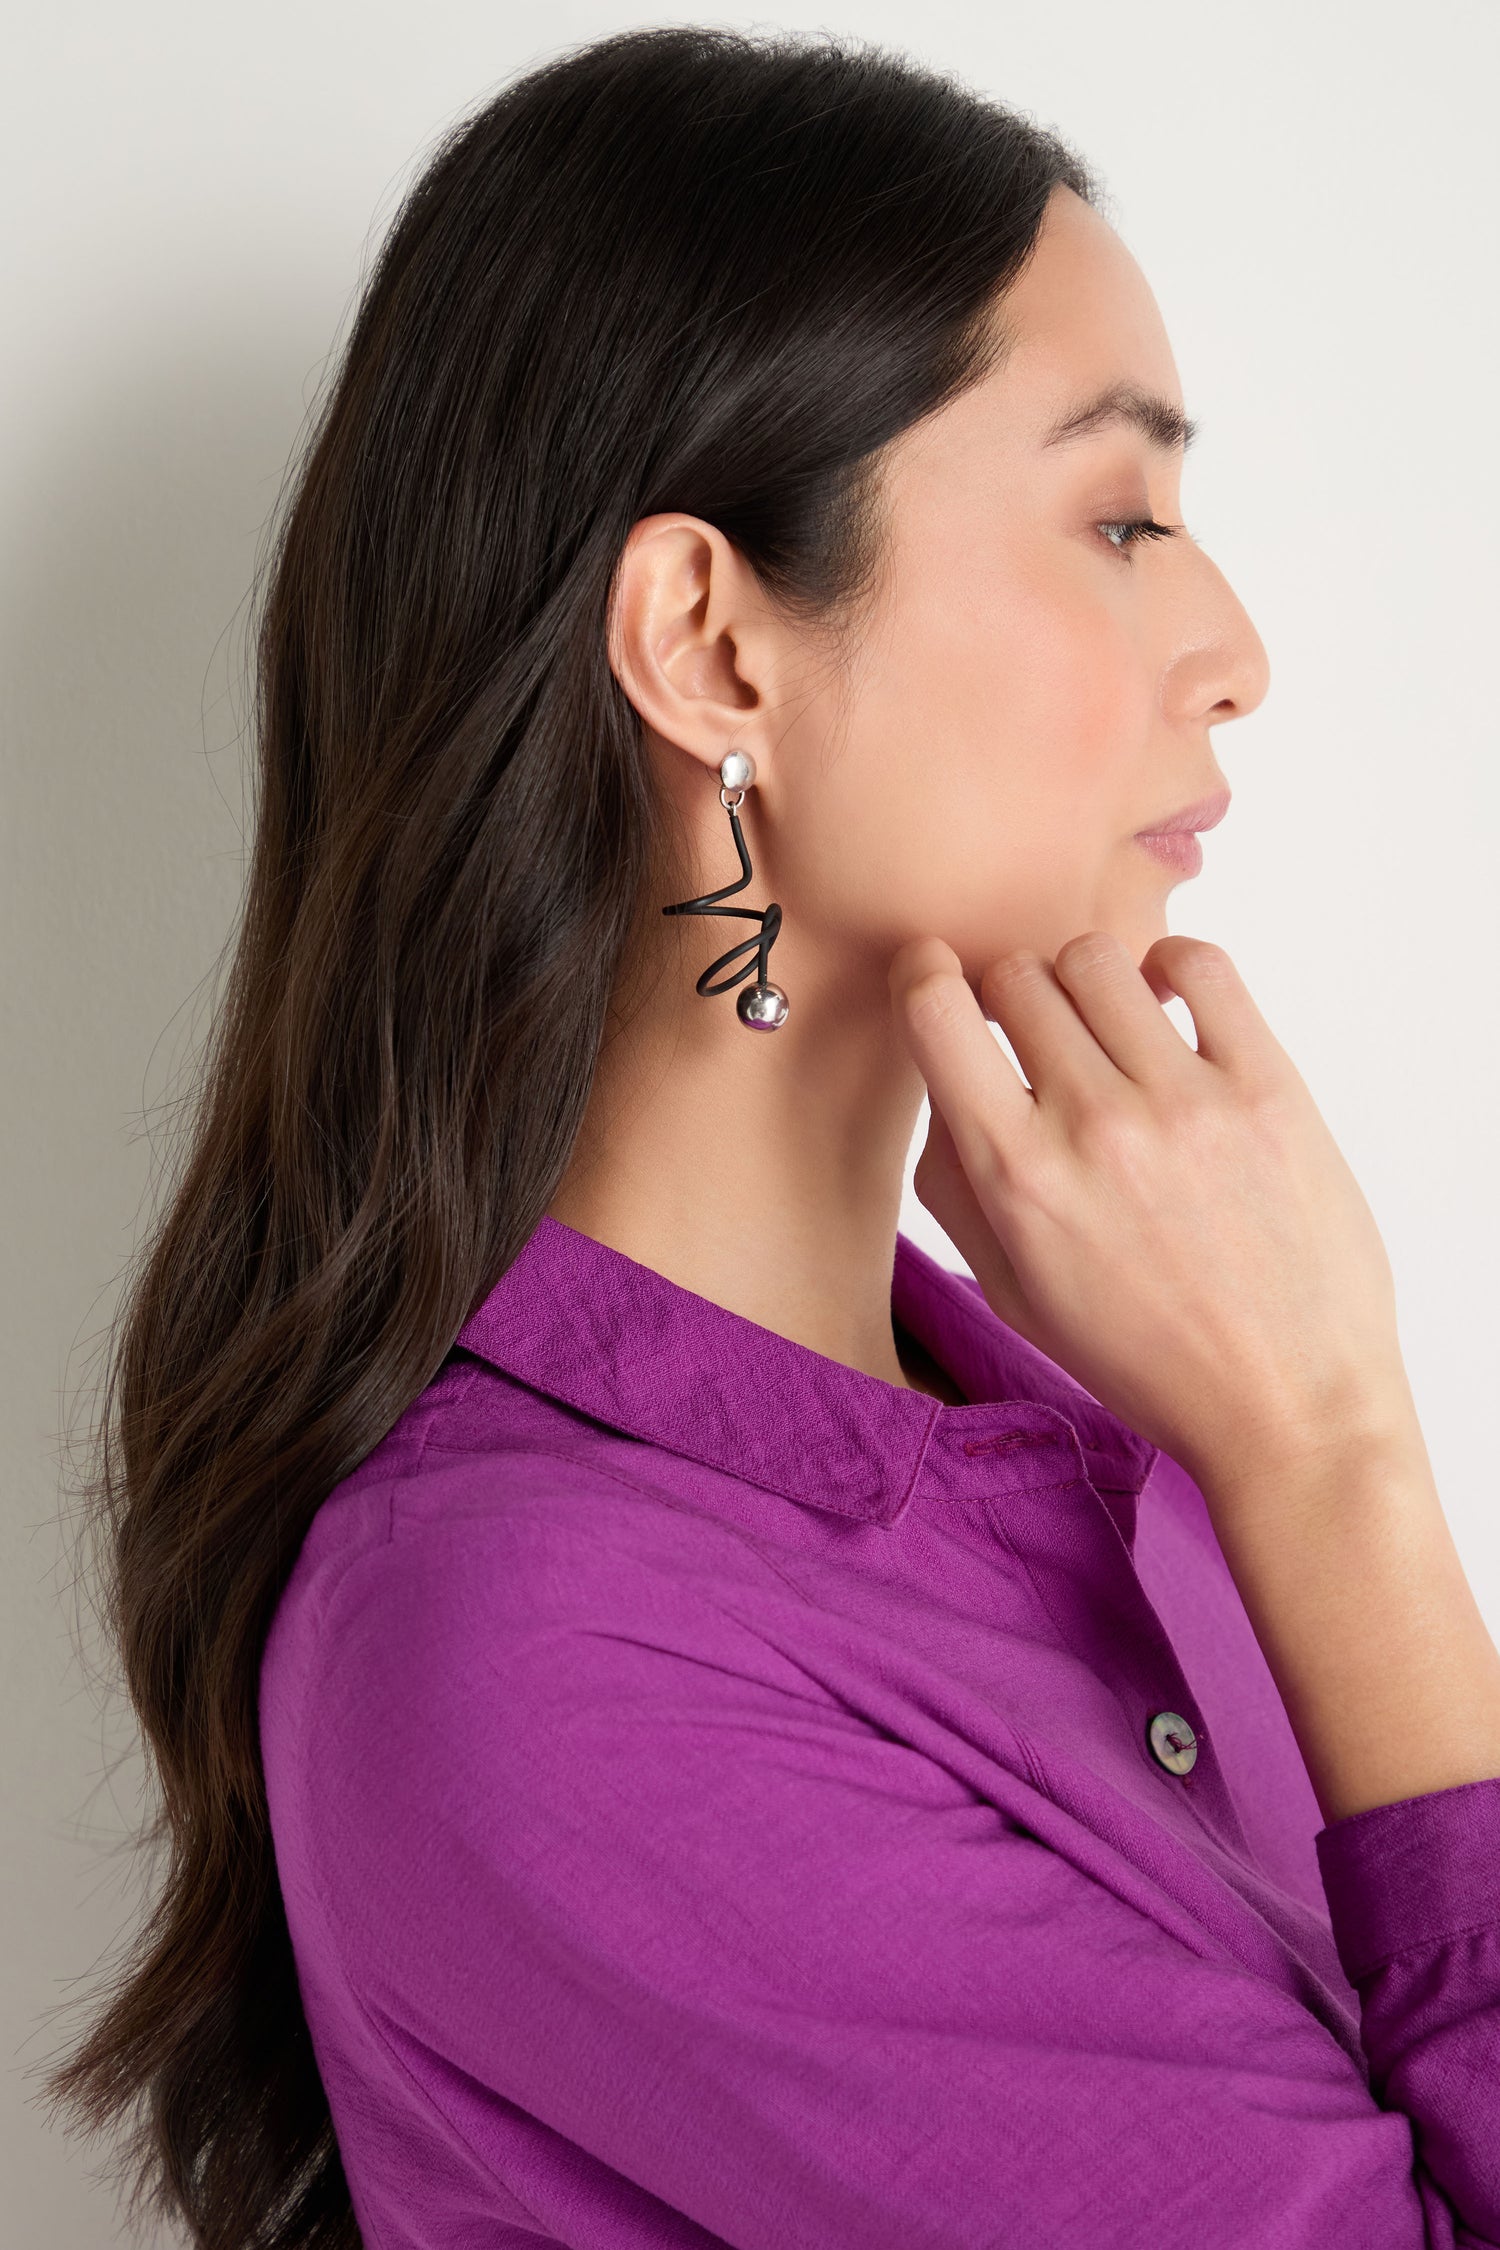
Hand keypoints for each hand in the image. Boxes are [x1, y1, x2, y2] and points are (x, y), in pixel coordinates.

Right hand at [888, 931, 1415, 1497]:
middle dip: (1011, 1000)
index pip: (935, 1011)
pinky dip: (1170, 967)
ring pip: (1096, 959)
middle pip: (1016, 976)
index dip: (924, 976)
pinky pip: (1200, 965)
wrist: (1286, 1409)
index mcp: (1018, 1179)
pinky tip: (1167, 1011)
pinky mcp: (1267, 1088)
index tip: (937, 978)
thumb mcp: (1013, 1292)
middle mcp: (1094, 1127)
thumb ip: (956, 1185)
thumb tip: (947, 1083)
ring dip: (1086, 985)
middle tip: (1041, 1047)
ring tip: (1110, 1035)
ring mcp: (1185, 1101)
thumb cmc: (1147, 1360)